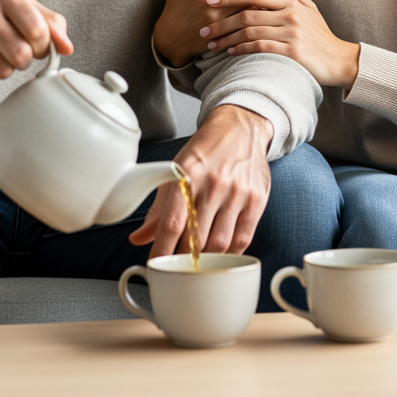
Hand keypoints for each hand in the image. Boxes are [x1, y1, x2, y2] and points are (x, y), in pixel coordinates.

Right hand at [0, 0, 74, 85]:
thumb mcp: (24, 7)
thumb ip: (52, 24)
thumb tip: (66, 47)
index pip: (38, 31)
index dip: (43, 46)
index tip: (36, 44)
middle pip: (21, 55)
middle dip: (24, 59)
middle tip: (15, 50)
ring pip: (2, 71)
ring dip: (4, 68)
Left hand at [128, 105, 272, 256]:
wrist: (240, 128)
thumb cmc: (205, 151)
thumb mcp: (176, 170)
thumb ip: (158, 209)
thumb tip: (139, 238)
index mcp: (188, 174)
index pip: (171, 223)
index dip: (161, 250)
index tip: (156, 266)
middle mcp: (213, 184)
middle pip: (195, 239)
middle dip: (182, 260)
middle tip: (176, 268)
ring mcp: (237, 193)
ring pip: (219, 244)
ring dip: (206, 261)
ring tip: (197, 264)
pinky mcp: (257, 200)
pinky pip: (242, 239)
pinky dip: (229, 255)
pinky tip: (220, 256)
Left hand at [202, 0, 359, 90]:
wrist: (338, 60)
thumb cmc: (319, 33)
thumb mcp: (307, 7)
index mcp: (290, 2)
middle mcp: (289, 15)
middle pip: (247, 13)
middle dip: (221, 20)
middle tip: (203, 27)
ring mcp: (291, 34)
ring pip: (250, 32)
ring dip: (227, 38)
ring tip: (211, 43)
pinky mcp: (291, 52)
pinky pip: (260, 48)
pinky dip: (242, 49)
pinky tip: (230, 52)